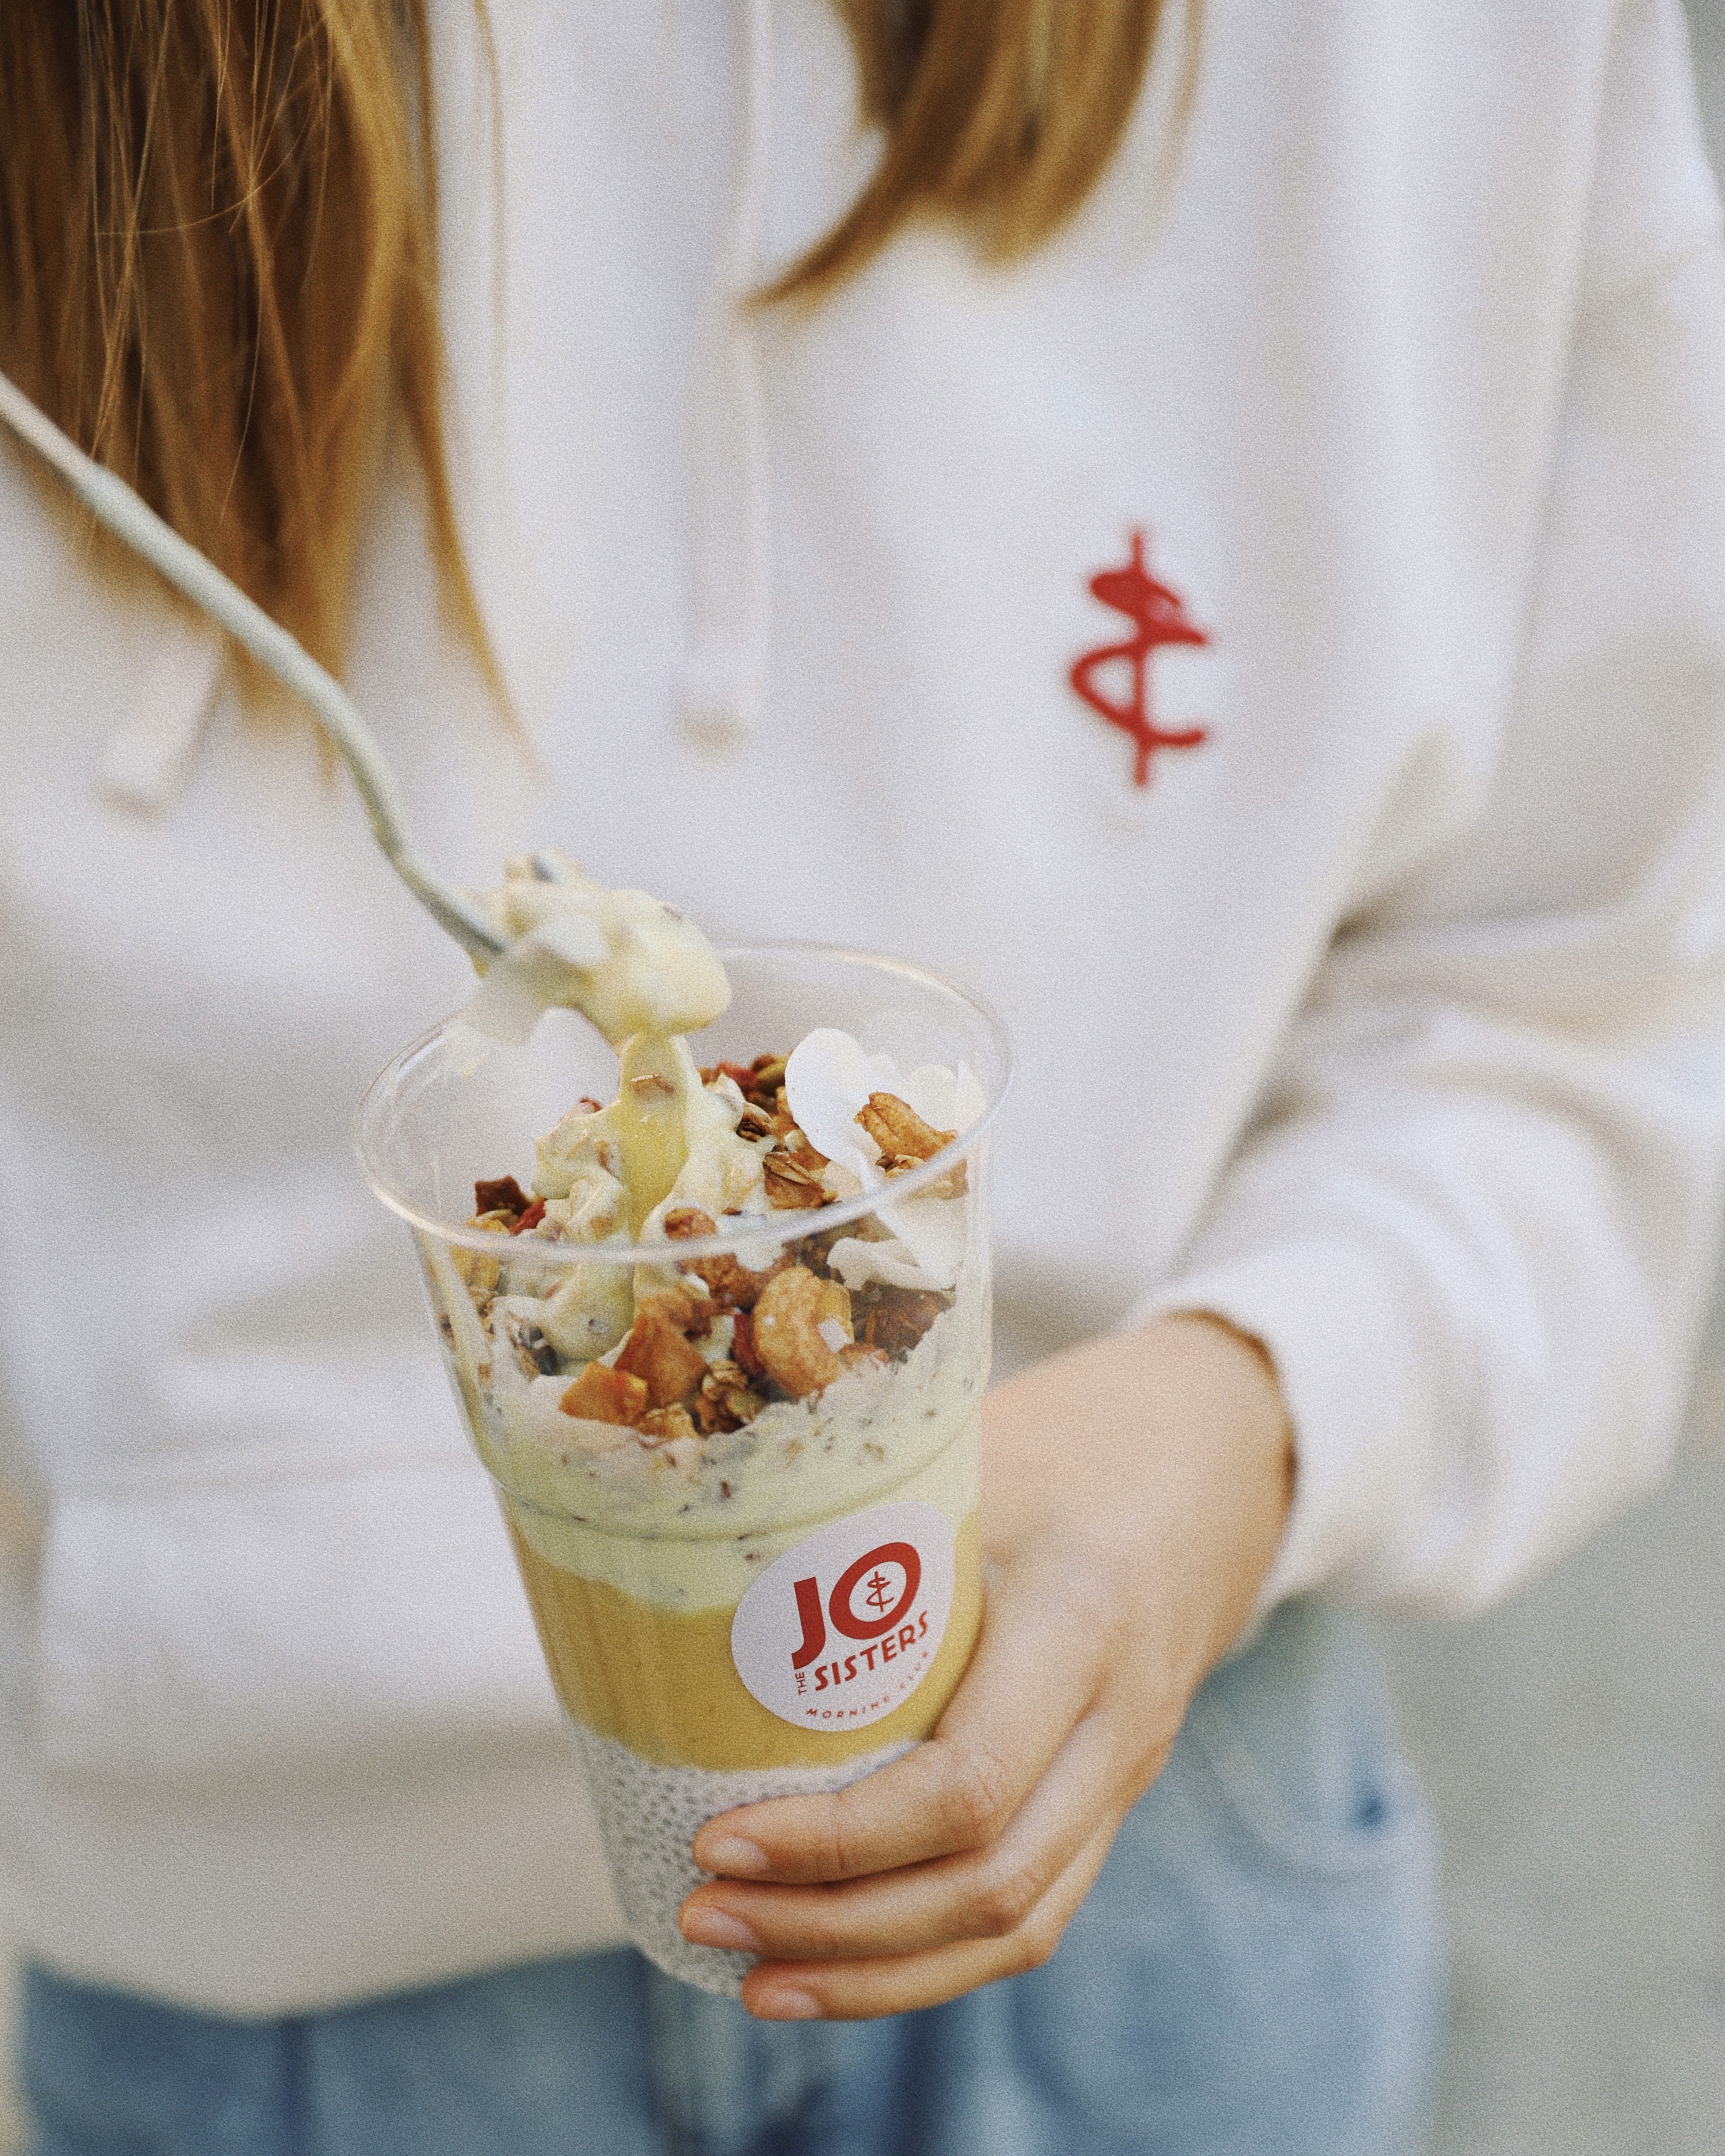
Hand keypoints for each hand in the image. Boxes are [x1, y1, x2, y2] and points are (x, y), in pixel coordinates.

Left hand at [678, 1311, 1294, 2019]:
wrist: (1215, 1456)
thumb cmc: (1072, 1438)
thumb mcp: (976, 1456)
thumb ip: (863, 1516)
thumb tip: (681, 1562)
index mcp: (1085, 1619)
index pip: (967, 1787)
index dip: (835, 1841)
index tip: (714, 1838)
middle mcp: (1123, 1718)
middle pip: (987, 1885)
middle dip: (833, 1927)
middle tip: (701, 1912)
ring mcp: (1130, 1770)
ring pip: (1017, 1925)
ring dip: (876, 1971)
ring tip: (748, 1972)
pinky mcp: (1113, 1795)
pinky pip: (1033, 1907)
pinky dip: (929, 1954)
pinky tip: (835, 1961)